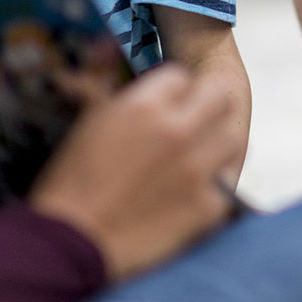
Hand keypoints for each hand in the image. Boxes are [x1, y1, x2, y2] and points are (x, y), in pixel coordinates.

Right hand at [30, 65, 239, 282]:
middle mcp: (178, 130)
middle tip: (193, 123)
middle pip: (219, 96)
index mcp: (144, 105)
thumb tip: (111, 56)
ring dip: (216, 146)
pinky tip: (191, 195)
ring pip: (233, 138)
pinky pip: (226, 183)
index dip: (172, 91)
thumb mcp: (86, 124)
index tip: (165, 106)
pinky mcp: (208, 206)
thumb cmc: (68, 184)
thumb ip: (109, 89)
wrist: (68, 245)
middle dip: (206, 106)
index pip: (180, 77)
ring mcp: (198, 169)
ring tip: (196, 159)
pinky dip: (213, 189)